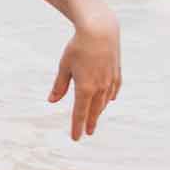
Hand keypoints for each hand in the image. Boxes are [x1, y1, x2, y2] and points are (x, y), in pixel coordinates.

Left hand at [49, 16, 123, 139]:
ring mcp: (110, 81)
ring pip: (104, 102)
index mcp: (85, 88)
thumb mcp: (64, 66)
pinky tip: (108, 101)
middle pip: (94, 111)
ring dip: (99, 111)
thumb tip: (52, 101)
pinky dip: (109, 97)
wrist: (101, 31)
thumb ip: (59, 86)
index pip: (79, 113)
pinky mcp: (117, 73)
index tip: (76, 138)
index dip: (77, 127)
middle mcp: (100, 88)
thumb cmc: (78, 47)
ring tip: (94, 118)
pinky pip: (113, 91)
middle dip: (90, 122)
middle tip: (87, 132)